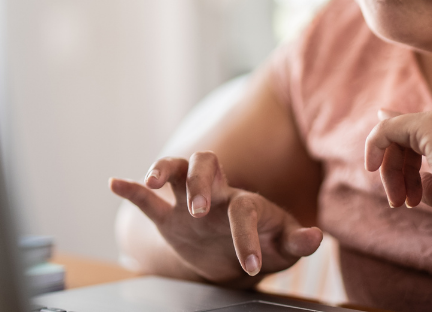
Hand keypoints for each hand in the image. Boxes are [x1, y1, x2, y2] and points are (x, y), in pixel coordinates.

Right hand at [109, 151, 322, 282]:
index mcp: (245, 201)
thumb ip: (297, 241)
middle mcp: (217, 192)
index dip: (248, 238)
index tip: (252, 268)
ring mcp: (189, 201)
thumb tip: (317, 236)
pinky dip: (131, 189)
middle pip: (207, 162)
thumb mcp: (282, 246)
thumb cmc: (265, 243)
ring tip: (153, 182)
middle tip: (199, 211)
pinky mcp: (169, 217)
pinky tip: (114, 182)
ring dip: (164, 169)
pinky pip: (147, 199)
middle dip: (201, 182)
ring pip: (176, 168)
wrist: (237, 255)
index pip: (244, 209)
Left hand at [364, 107, 431, 259]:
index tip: (397, 188)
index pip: (431, 135)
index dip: (407, 158)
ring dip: (392, 171)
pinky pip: (390, 129)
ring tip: (401, 203)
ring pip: (401, 136)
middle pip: (414, 138)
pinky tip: (372, 167)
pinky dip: (375, 145)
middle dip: (400, 172)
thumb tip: (419, 183)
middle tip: (402, 204)